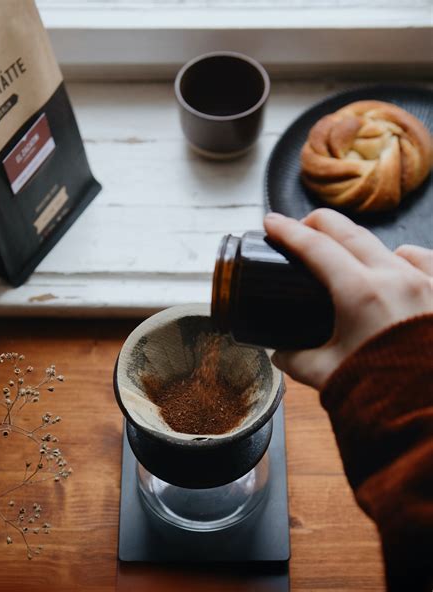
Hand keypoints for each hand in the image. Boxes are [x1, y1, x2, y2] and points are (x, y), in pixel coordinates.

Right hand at [264, 208, 432, 388]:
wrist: (428, 415)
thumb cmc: (384, 394)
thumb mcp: (328, 375)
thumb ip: (296, 360)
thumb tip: (279, 353)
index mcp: (361, 294)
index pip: (316, 248)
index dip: (288, 231)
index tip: (271, 222)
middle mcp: (396, 278)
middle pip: (349, 231)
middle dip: (318, 223)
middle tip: (300, 228)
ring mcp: (425, 281)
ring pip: (385, 244)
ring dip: (359, 245)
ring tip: (346, 260)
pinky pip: (420, 259)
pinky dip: (402, 259)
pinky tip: (395, 269)